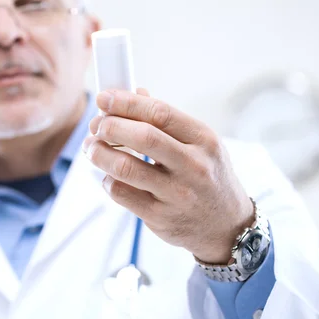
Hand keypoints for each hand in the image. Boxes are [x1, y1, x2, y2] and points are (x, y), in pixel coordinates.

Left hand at [82, 88, 253, 263]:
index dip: (126, 102)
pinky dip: (107, 180)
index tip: (104, 98)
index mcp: (203, 139)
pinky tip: (108, 175)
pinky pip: (122, 193)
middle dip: (110, 126)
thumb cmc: (207, 177)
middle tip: (96, 125)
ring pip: (126, 167)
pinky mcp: (160, 217)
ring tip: (91, 148)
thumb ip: (166, 120)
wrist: (227, 226)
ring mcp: (177, 194)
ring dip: (100, 153)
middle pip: (142, 137)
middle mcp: (193, 166)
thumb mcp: (199, 144)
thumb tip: (133, 93)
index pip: (159, 112)